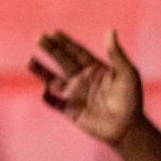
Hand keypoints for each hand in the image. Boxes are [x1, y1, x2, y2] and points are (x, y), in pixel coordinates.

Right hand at [30, 29, 142, 146]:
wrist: (128, 129)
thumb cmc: (131, 101)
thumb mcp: (127, 74)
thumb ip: (116, 54)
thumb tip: (110, 30)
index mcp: (94, 69)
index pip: (77, 52)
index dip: (66, 42)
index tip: (54, 32)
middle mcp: (81, 78)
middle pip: (62, 61)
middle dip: (51, 49)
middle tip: (39, 37)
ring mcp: (74, 94)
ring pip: (52, 79)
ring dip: (41, 70)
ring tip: (29, 60)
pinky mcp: (69, 110)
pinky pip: (53, 102)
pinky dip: (47, 97)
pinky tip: (45, 90)